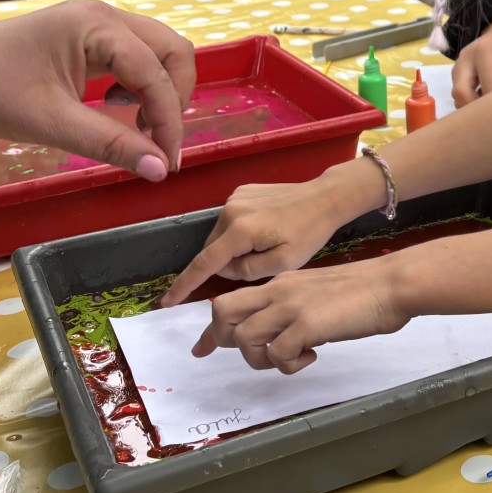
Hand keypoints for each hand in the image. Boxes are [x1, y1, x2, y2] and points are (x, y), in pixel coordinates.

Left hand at [0, 0, 194, 181]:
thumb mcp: (49, 123)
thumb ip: (109, 144)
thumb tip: (159, 170)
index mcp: (96, 27)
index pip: (156, 73)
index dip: (169, 120)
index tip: (167, 163)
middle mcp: (106, 16)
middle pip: (174, 51)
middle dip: (175, 98)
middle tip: (158, 140)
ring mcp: (100, 23)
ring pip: (160, 52)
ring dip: (161, 90)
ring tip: (137, 125)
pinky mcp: (92, 36)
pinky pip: (139, 56)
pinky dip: (142, 83)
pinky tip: (115, 105)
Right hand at [161, 173, 353, 305]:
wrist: (324, 198)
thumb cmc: (309, 233)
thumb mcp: (283, 263)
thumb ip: (247, 271)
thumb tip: (225, 269)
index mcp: (241, 230)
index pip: (205, 263)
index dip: (185, 284)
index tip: (167, 301)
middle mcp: (230, 210)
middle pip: (214, 249)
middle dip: (228, 263)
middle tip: (262, 262)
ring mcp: (234, 197)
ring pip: (221, 236)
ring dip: (234, 247)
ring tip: (267, 244)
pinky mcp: (241, 191)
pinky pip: (230, 221)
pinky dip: (240, 232)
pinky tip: (266, 229)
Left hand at [188, 259, 409, 372]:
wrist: (391, 284)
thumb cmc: (366, 291)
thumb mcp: (317, 292)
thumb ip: (294, 307)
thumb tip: (282, 333)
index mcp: (280, 284)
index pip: (230, 302)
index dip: (210, 331)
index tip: (201, 349)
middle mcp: (278, 292)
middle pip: (222, 313)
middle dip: (226, 342)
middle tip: (257, 355)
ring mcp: (290, 307)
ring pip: (244, 338)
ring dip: (260, 359)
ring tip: (290, 358)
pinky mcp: (307, 324)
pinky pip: (278, 354)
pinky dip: (289, 365)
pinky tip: (312, 356)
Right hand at [450, 11, 491, 108]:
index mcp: (485, 52)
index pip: (488, 88)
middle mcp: (466, 58)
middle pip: (461, 94)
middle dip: (478, 110)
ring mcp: (459, 64)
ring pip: (458, 95)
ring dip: (473, 106)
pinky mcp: (459, 71)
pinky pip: (460, 92)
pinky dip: (471, 101)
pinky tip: (487, 103)